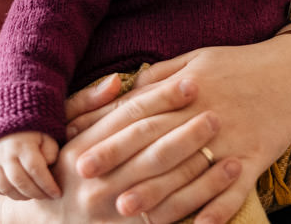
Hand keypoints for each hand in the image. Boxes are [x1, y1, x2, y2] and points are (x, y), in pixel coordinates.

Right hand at [0, 131, 60, 199]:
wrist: (7, 122)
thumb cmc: (32, 133)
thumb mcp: (46, 137)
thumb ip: (51, 152)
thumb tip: (48, 167)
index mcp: (23, 144)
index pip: (35, 169)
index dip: (47, 185)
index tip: (57, 193)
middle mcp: (5, 152)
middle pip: (19, 181)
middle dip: (35, 193)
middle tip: (46, 196)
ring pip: (5, 186)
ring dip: (21, 196)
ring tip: (33, 195)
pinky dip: (5, 193)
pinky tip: (18, 192)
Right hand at [10, 74, 237, 222]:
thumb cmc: (63, 168)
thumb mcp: (64, 133)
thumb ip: (89, 105)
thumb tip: (117, 80)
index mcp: (82, 149)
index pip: (129, 118)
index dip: (162, 98)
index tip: (191, 83)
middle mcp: (98, 180)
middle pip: (151, 148)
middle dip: (186, 127)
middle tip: (215, 111)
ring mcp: (115, 208)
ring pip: (166, 182)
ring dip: (201, 160)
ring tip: (225, 139)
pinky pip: (175, 212)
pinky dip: (204, 194)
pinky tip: (227, 175)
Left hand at [63, 28, 290, 223]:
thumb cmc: (238, 64)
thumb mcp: (195, 59)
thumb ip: (159, 78)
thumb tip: (123, 91)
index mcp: (187, 89)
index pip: (140, 117)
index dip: (108, 138)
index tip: (81, 157)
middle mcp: (205, 116)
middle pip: (158, 147)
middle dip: (123, 170)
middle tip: (92, 191)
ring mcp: (231, 139)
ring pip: (190, 173)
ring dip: (160, 195)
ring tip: (130, 211)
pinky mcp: (256, 159)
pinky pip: (235, 190)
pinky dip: (216, 209)